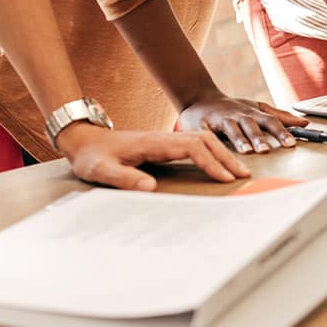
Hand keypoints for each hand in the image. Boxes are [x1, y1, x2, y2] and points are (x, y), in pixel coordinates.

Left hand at [56, 122, 251, 189]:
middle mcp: (163, 138)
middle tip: (243, 175)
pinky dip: (212, 151)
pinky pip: (195, 143)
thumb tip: (152, 188)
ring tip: (237, 170)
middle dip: (225, 157)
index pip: (191, 148)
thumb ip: (124, 178)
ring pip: (202, 140)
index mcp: (152, 143)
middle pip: (204, 140)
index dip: (210, 162)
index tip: (224, 178)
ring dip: (221, 153)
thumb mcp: (101, 170)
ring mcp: (164, 139)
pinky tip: (218, 162)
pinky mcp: (164, 144)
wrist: (83, 140)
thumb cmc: (92, 156)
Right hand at [178, 93, 308, 153]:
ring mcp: (221, 120)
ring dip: (239, 139)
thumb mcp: (257, 109)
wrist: (201, 98)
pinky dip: (210, 138)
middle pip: (251, 125)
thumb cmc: (233, 107)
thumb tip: (304, 123)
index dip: (281, 132)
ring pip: (231, 129)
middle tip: (267, 150)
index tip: (291, 144)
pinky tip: (213, 147)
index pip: (270, 121)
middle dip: (259, 137)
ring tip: (247, 151)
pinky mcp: (202, 125)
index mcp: (252, 113)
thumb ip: (280, 117)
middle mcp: (238, 115)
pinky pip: (207, 133)